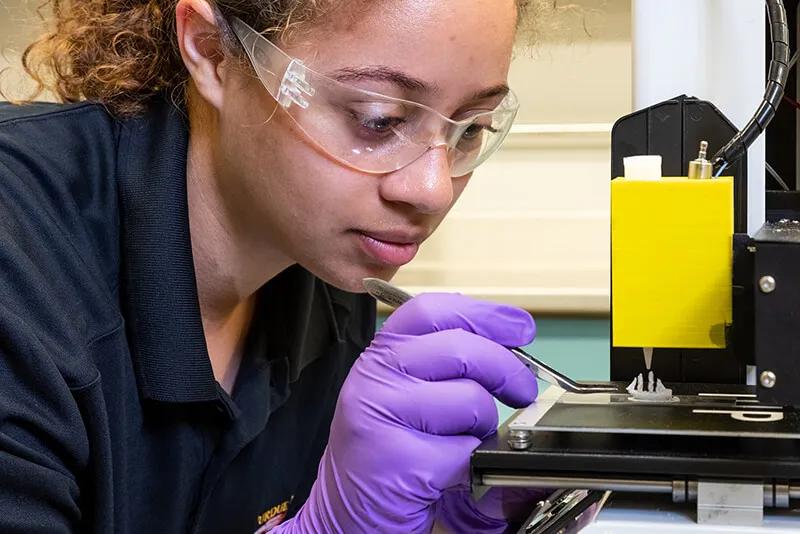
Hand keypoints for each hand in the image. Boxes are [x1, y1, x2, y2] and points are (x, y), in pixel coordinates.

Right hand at [277, 292, 537, 532]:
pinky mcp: (396, 459)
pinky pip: (464, 451)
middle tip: (522, 389)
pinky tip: (448, 473)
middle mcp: (374, 376)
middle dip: (507, 369)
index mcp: (380, 353)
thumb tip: (506, 339)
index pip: (433, 311)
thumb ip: (441, 362)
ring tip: (462, 443)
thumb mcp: (404, 393)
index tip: (520, 327)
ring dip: (483, 426)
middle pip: (461, 348)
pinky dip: (471, 465)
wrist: (346, 513)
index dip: (485, 314)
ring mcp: (381, 414)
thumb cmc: (385, 451)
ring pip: (470, 400)